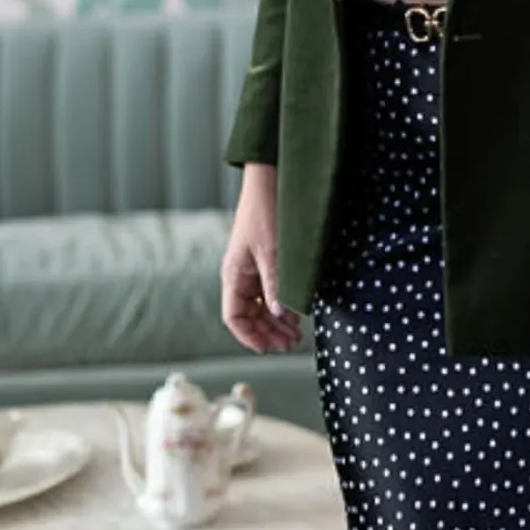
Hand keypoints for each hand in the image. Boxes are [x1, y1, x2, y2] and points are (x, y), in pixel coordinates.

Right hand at [220, 164, 301, 354]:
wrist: (269, 181)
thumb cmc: (264, 212)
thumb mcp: (272, 251)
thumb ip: (274, 284)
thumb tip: (278, 314)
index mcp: (233, 275)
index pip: (233, 318)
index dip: (248, 336)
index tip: (267, 348)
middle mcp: (240, 275)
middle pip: (249, 315)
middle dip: (268, 332)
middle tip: (290, 343)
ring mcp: (252, 269)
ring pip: (261, 305)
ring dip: (276, 320)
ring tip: (296, 333)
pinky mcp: (264, 261)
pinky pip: (269, 291)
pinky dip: (280, 303)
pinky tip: (295, 312)